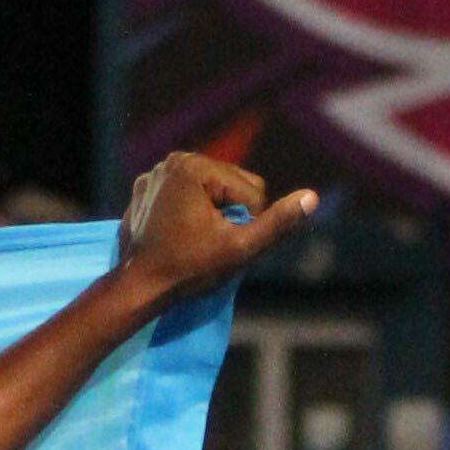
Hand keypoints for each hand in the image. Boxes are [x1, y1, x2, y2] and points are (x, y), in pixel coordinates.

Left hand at [113, 152, 317, 306]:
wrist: (137, 289)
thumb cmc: (188, 270)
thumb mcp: (240, 249)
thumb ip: (277, 224)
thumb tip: (311, 198)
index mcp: (196, 166)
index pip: (252, 190)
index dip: (248, 223)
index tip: (221, 245)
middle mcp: (173, 160)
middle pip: (232, 184)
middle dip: (229, 215)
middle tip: (208, 243)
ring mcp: (155, 173)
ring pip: (210, 190)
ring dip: (212, 213)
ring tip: (193, 238)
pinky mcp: (145, 189)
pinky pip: (184, 195)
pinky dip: (187, 212)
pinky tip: (177, 232)